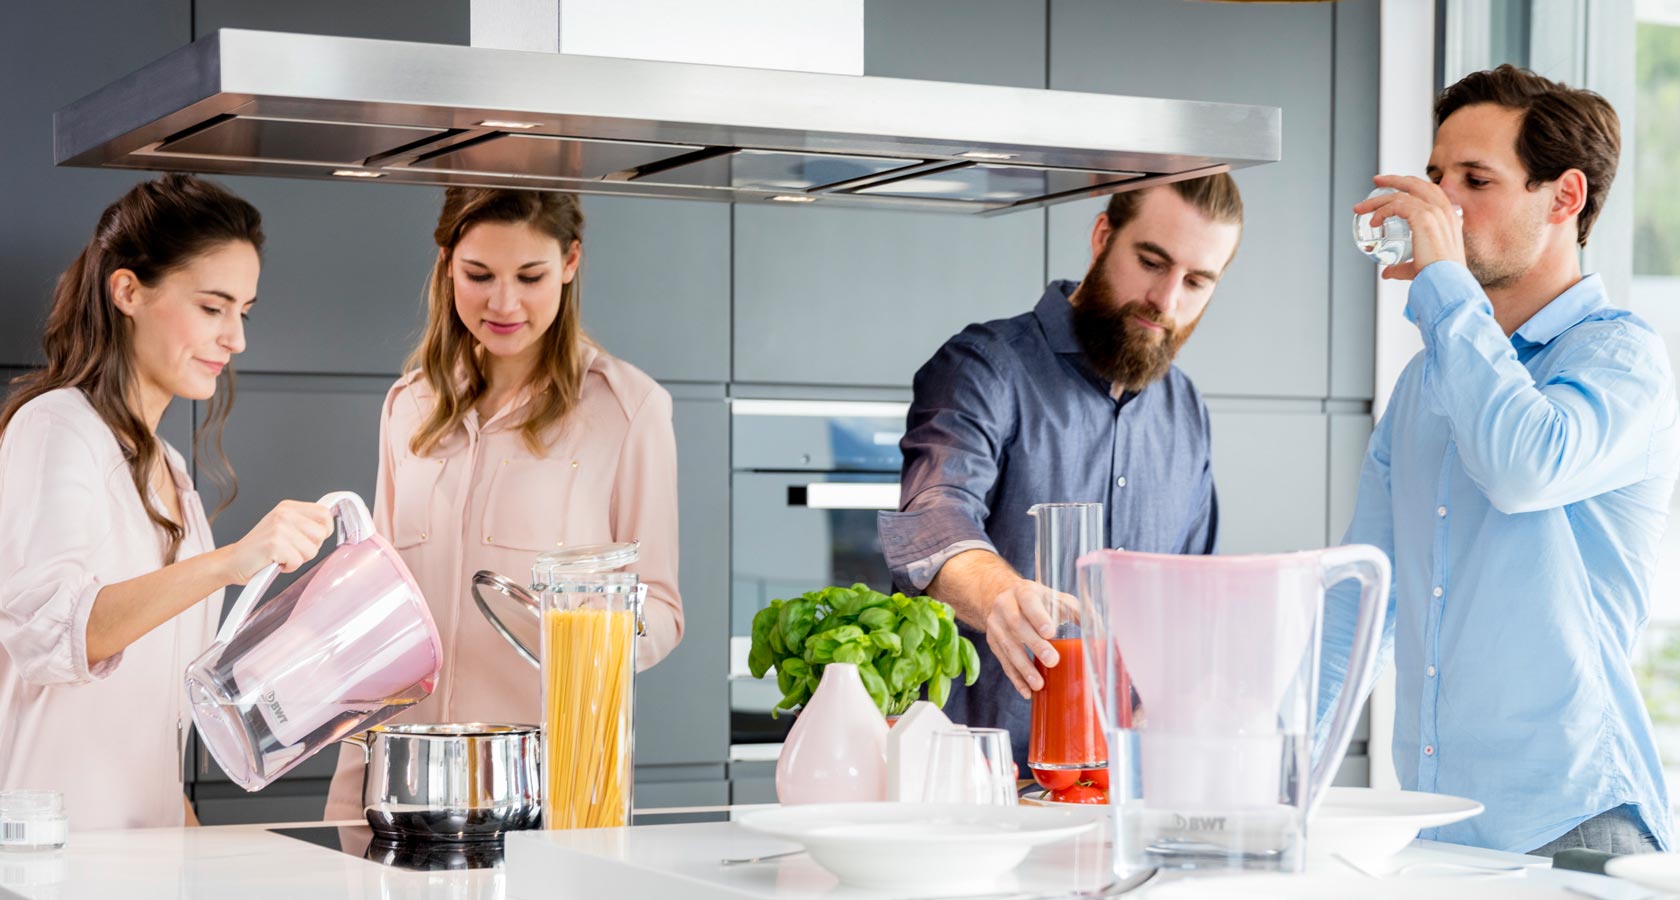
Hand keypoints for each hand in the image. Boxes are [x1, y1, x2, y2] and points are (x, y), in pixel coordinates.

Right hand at [222, 500, 334, 583]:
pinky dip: (289, 567)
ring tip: (282, 555)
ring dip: (299, 559)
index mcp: (288, 507)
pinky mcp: (275, 544)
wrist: (233, 560)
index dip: (325, 530)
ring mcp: (279, 528)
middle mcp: (284, 514)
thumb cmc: (260, 548)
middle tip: (292, 550)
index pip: (324, 513)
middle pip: (321, 534)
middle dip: (311, 547)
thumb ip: (303, 523)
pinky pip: (298, 562)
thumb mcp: (282, 527)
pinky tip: (276, 562)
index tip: (313, 539)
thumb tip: (328, 527)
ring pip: (312, 550)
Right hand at [982, 578, 1072, 699]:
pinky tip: (1026, 691)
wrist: (1002, 597)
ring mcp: (995, 625)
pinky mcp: (993, 642)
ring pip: (1008, 647)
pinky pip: (1003, 662)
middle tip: (1052, 661)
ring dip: (1023, 668)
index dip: (1038, 616)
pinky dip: (1015, 678)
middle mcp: (1005, 606)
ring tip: (1038, 685)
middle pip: (1017, 625)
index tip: (1050, 632)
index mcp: (1023, 592)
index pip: (1028, 601)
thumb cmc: (1038, 600)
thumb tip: (1100, 630)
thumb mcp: (1055, 598)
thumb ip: (1077, 610)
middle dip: (1034, 644)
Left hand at [1353, 175, 1465, 280]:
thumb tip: (1387, 272)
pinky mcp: (1425, 217)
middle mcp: (1445, 211)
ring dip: (1379, 199)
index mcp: (1450, 218)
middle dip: (1395, 180)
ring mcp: (1436, 212)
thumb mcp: (1417, 266)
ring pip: (1403, 194)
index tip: (1394, 187)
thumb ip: (1401, 267)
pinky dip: (1382, 211)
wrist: (1445, 282)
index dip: (1411, 185)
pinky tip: (1373, 221)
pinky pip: (1397, 205)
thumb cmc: (1436, 277)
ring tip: (1361, 207)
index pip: (1431, 191)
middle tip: (1376, 181)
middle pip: (1417, 184)